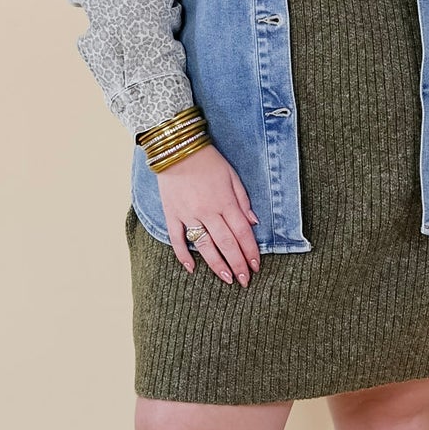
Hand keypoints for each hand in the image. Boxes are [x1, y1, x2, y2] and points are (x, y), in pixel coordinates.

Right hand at [157, 144, 261, 284]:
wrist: (177, 148)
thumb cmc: (208, 160)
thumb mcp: (232, 175)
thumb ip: (243, 200)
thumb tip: (253, 223)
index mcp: (226, 202)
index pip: (242, 233)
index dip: (251, 252)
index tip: (256, 266)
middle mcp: (208, 211)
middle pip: (227, 243)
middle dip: (238, 264)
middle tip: (245, 281)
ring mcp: (189, 214)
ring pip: (205, 246)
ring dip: (217, 265)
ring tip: (227, 279)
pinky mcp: (172, 214)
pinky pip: (177, 239)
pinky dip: (183, 255)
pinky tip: (192, 269)